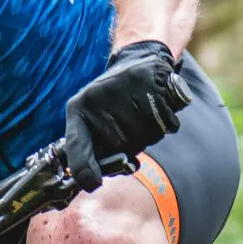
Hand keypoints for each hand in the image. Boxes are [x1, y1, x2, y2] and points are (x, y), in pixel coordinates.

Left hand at [63, 40, 191, 190]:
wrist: (138, 59)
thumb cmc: (113, 98)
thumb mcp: (93, 116)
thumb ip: (93, 146)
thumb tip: (92, 180)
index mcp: (79, 108)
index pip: (76, 145)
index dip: (84, 169)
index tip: (93, 184)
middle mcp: (97, 99)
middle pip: (121, 147)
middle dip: (130, 146)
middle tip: (129, 125)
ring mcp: (122, 90)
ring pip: (144, 137)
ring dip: (148, 134)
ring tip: (140, 112)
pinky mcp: (149, 82)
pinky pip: (164, 124)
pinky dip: (166, 122)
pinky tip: (156, 107)